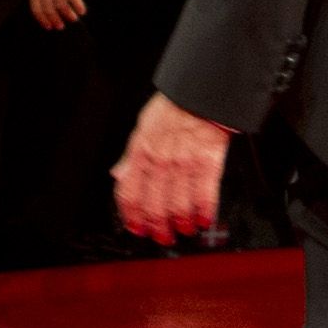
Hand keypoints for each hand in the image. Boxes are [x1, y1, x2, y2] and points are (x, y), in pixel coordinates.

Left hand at [26, 0, 86, 30]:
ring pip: (61, 4)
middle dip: (56, 20)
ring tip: (73, 18)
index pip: (36, 8)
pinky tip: (81, 9)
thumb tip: (47, 8)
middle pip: (48, 9)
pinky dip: (77, 5)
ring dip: (68, 14)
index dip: (43, 20)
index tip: (49, 26)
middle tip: (62, 25)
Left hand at [112, 91, 231, 242]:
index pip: (128, 192)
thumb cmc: (175, 107)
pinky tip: (204, 220)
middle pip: (154, 206)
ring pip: (178, 206)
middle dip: (157, 228)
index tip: (136, 228)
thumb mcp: (144, 126)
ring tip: (184, 229)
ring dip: (180, 224)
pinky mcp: (207, 162)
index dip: (131, 216)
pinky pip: (204, 196)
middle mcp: (160, 160)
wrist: (203, 91)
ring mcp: (184, 163)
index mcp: (141, 151)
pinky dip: (204, 212)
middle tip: (162, 237)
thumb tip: (119, 174)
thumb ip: (131, 155)